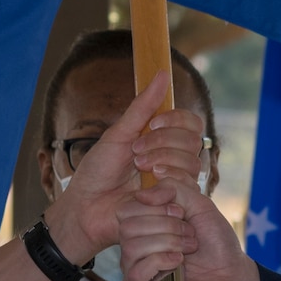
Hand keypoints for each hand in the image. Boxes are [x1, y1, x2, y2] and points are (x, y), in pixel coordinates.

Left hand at [40, 69, 210, 265]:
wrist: (86, 207)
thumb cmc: (98, 172)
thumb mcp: (118, 134)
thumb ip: (143, 107)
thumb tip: (161, 73)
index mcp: (162, 141)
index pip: (191, 123)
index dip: (176, 120)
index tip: (152, 124)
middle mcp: (174, 160)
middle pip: (193, 140)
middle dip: (163, 143)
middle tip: (135, 154)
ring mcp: (176, 183)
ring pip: (192, 163)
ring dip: (162, 161)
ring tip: (137, 170)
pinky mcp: (175, 204)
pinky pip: (187, 187)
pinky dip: (166, 181)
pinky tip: (146, 188)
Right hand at [118, 178, 261, 280]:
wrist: (234, 279)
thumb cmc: (217, 245)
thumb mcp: (199, 205)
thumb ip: (173, 189)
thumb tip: (141, 194)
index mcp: (143, 230)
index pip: (126, 210)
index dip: (155, 206)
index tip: (181, 212)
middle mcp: (135, 251)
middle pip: (127, 227)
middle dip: (165, 225)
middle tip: (190, 235)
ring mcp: (136, 276)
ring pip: (130, 248)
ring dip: (167, 242)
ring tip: (188, 249)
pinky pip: (135, 273)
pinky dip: (159, 261)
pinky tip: (178, 263)